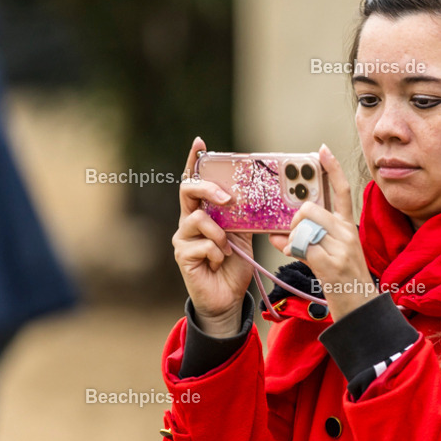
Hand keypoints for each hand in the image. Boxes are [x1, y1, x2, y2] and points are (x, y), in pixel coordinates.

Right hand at [173, 136, 254, 336]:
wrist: (228, 298)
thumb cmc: (235, 265)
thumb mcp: (244, 235)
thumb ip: (244, 215)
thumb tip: (258, 194)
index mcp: (204, 211)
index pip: (196, 181)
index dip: (194, 161)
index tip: (200, 143)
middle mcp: (188, 220)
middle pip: (188, 190)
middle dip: (209, 189)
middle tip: (228, 198)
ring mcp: (182, 237)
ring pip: (197, 218)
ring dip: (219, 233)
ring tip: (228, 248)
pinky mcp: (182, 255)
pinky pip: (201, 244)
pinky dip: (217, 252)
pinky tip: (220, 262)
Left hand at [269, 144, 376, 321]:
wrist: (361, 311)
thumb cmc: (344, 283)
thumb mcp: (331, 255)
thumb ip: (307, 240)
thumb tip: (276, 235)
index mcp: (349, 227)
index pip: (342, 191)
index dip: (332, 169)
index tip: (322, 150)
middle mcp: (348, 233)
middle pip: (311, 209)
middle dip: (294, 221)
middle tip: (293, 236)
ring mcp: (341, 248)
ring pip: (304, 227)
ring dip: (292, 239)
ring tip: (294, 250)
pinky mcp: (331, 264)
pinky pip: (301, 246)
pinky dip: (291, 250)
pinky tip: (290, 254)